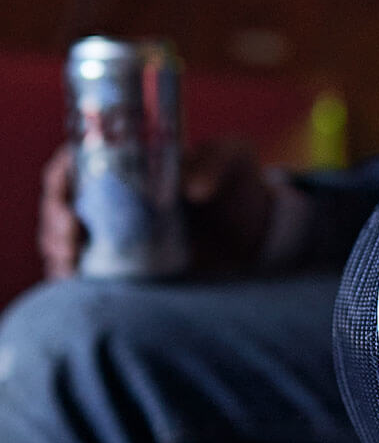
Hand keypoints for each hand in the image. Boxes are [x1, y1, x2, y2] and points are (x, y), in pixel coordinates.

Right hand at [37, 139, 275, 278]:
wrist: (258, 232)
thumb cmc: (239, 185)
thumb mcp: (233, 159)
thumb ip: (214, 163)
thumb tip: (191, 189)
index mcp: (128, 162)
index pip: (76, 161)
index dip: (61, 177)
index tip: (67, 196)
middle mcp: (113, 197)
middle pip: (62, 204)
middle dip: (55, 221)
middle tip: (70, 236)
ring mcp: (116, 233)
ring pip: (66, 240)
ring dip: (58, 251)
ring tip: (69, 263)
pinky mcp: (127, 266)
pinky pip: (87, 273)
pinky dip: (74, 278)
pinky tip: (76, 283)